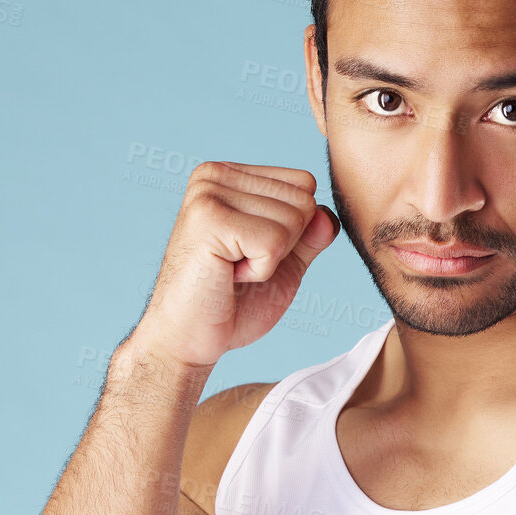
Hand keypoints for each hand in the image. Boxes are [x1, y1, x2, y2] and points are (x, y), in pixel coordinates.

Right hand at [126, 161, 338, 369]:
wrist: (188, 339)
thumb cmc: (232, 303)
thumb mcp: (284, 263)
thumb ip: (310, 235)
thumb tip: (328, 215)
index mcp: (230, 175)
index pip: (305, 184)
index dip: (293, 231)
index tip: (250, 251)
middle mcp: (215, 175)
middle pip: (303, 201)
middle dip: (284, 246)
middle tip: (239, 265)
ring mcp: (209, 193)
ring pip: (293, 221)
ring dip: (270, 260)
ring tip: (231, 269)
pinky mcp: (208, 219)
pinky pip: (274, 242)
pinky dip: (261, 271)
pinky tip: (227, 275)